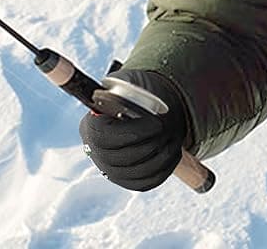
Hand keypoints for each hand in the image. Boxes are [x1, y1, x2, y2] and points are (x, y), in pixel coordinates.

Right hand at [79, 69, 189, 190]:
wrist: (140, 117)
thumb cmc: (134, 100)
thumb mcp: (129, 86)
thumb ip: (126, 85)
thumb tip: (129, 85)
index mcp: (91, 127)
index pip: (106, 137)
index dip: (134, 132)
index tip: (158, 123)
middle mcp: (95, 152)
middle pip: (123, 158)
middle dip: (152, 144)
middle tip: (170, 131)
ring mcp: (110, 170)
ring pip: (137, 172)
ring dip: (162, 156)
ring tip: (175, 140)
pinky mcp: (127, 181)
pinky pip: (147, 182)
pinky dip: (164, 169)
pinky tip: (173, 153)